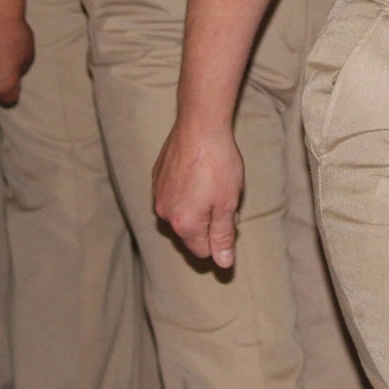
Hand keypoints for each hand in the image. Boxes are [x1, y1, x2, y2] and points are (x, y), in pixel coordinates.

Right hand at [152, 119, 244, 268]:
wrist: (200, 124)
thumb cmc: (218, 163)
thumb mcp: (228, 203)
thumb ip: (223, 236)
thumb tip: (223, 263)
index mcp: (184, 224)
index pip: (202, 251)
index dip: (220, 239)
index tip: (231, 217)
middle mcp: (165, 213)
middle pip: (189, 232)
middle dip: (208, 221)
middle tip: (224, 197)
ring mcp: (158, 193)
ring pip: (180, 212)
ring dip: (195, 205)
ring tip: (211, 181)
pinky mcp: (156, 175)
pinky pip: (172, 193)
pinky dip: (184, 189)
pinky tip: (197, 171)